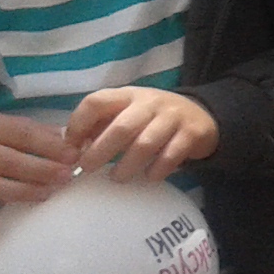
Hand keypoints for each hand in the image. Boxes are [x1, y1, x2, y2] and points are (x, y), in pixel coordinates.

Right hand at [0, 112, 76, 235]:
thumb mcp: (0, 124)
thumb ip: (31, 131)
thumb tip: (67, 141)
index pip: (20, 133)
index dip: (48, 145)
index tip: (73, 155)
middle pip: (7, 161)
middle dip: (40, 169)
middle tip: (65, 177)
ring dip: (21, 192)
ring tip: (46, 194)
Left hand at [67, 88, 218, 182]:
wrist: (201, 115)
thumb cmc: (152, 119)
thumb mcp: (127, 113)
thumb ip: (101, 125)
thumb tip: (72, 146)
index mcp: (128, 96)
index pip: (96, 102)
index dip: (79, 124)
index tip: (72, 147)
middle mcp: (150, 103)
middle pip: (121, 127)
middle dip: (100, 152)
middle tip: (87, 169)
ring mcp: (173, 117)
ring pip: (145, 144)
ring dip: (126, 166)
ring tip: (117, 178)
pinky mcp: (192, 133)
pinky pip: (170, 156)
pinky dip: (156, 170)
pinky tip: (149, 177)